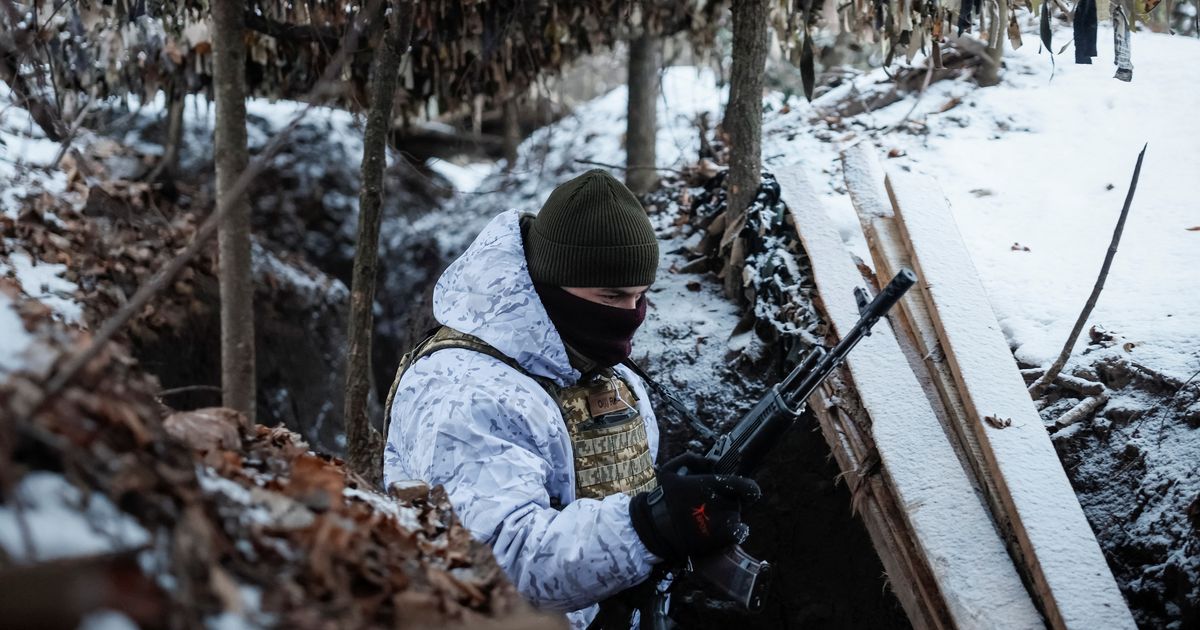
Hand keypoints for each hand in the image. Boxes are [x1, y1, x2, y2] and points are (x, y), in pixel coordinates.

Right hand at [629, 453, 760, 563]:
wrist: (657, 529)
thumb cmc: (664, 499)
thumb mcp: (670, 471)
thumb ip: (690, 459)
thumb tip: (710, 461)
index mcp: (713, 484)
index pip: (749, 488)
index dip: (749, 490)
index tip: (744, 492)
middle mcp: (723, 502)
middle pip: (738, 502)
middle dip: (728, 503)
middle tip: (711, 507)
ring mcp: (724, 521)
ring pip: (736, 517)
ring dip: (728, 517)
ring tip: (709, 520)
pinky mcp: (722, 538)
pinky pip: (739, 533)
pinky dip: (734, 532)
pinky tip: (720, 531)